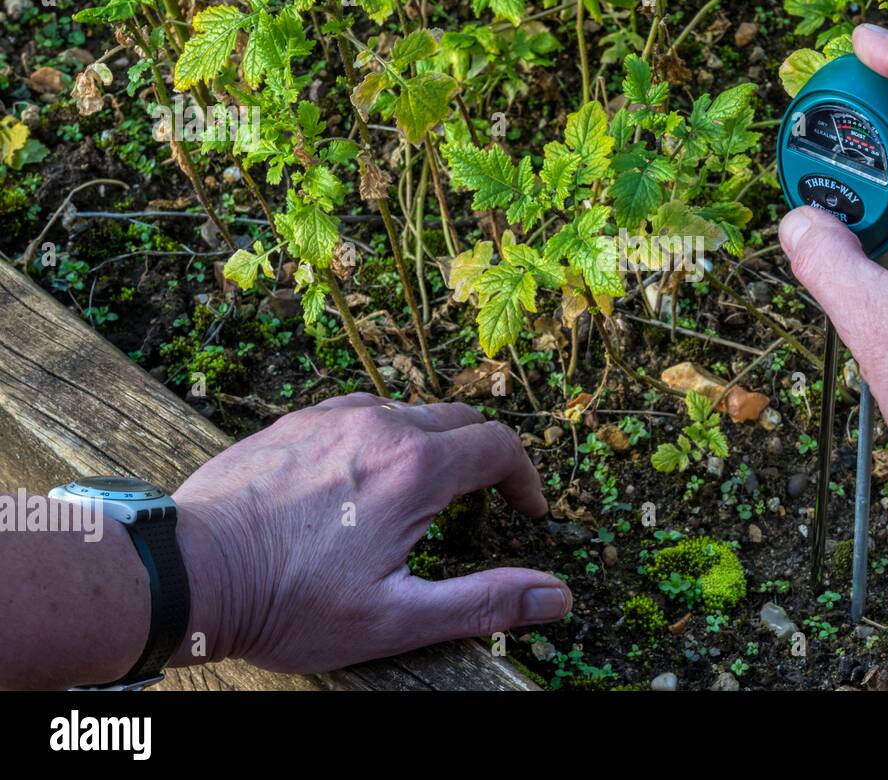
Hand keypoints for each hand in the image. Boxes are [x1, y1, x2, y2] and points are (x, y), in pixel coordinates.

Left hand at [170, 393, 570, 672]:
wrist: (188, 572)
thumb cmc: (289, 602)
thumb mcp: (397, 618)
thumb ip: (484, 602)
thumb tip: (557, 596)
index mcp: (416, 469)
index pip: (499, 447)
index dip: (525, 478)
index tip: (526, 512)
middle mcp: (380, 425)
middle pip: (460, 419)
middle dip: (485, 457)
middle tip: (485, 501)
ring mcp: (332, 416)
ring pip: (409, 410)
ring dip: (434, 442)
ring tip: (426, 491)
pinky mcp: (294, 421)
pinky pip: (360, 411)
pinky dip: (384, 434)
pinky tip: (364, 475)